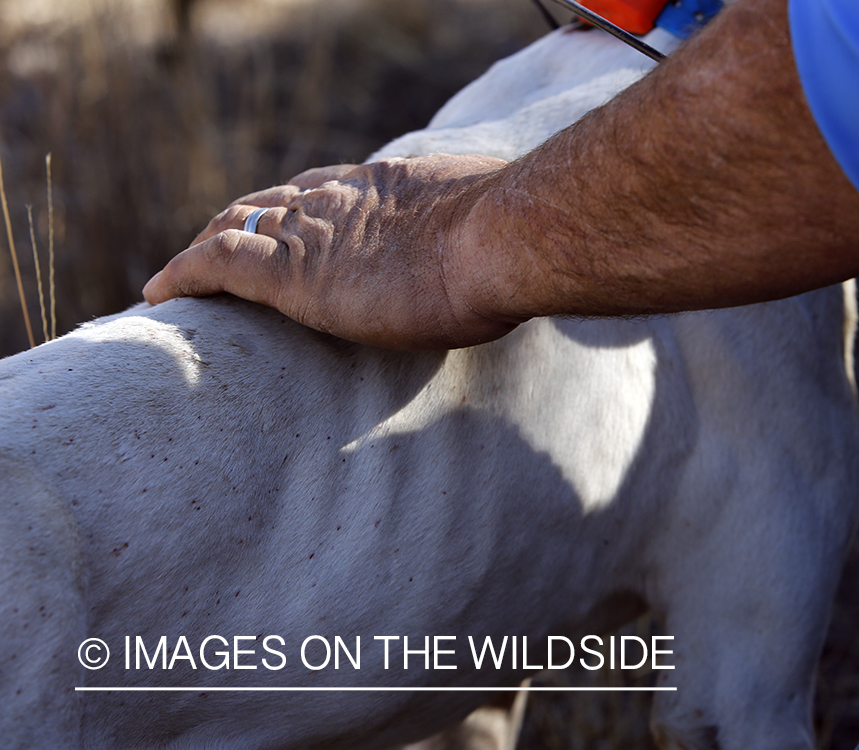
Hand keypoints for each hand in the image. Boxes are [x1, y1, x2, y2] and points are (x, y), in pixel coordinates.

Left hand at [143, 154, 520, 349]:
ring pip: (234, 226)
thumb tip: (505, 256)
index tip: (285, 226)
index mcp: (384, 186)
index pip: (322, 190)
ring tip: (185, 278)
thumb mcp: (491, 228)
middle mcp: (339, 198)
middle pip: (271, 203)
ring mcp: (312, 232)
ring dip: (206, 248)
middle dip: (242, 224)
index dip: (295, 208)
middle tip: (222, 252)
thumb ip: (476, 236)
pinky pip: (214, 265)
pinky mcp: (291, 273)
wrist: (498, 241)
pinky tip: (157, 294)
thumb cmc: (510, 243)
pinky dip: (183, 275)